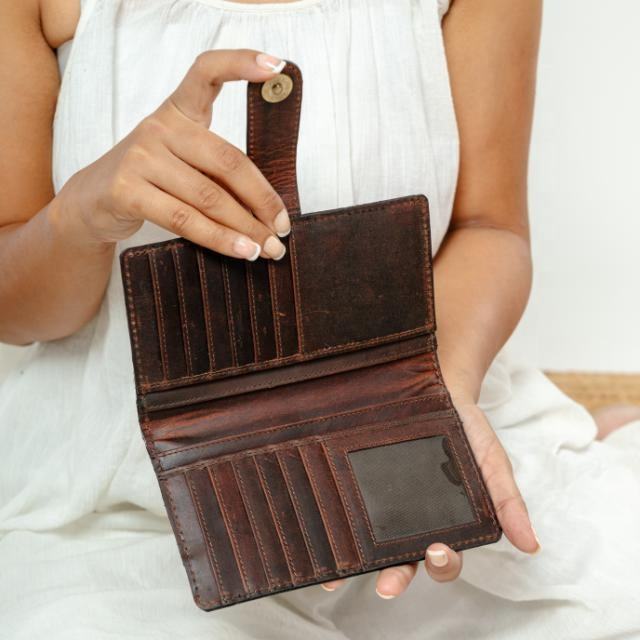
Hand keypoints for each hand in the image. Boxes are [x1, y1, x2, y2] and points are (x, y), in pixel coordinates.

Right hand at [56, 50, 290, 260]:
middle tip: (283, 228)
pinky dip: (220, 239)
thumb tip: (270, 210)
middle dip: (263, 200)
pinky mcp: (127, 190)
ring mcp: (141, 156)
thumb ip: (217, 172)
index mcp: (179, 111)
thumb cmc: (150, 181)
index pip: (206, 72)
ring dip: (246, 228)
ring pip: (209, 197)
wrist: (92, 202)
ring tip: (269, 248)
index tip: (275, 66)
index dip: (240, 63)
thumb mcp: (183, 163)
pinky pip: (185, 220)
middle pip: (228, 161)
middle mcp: (160, 127)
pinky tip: (241, 251)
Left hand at [320, 388, 540, 597]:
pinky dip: (335, 528)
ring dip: (356, 565)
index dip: (440, 564)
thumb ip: (508, 501)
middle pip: (405, 560)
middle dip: (396, 577)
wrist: (437, 387)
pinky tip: (322, 539)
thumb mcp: (492, 462)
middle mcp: (412, 518)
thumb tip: (532, 545)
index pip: (443, 556)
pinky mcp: (362, 481)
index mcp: (446, 521)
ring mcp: (385, 501)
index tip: (436, 554)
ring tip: (337, 578)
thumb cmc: (469, 429)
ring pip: (371, 543)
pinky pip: (349, 509)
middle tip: (387, 585)